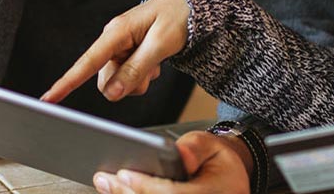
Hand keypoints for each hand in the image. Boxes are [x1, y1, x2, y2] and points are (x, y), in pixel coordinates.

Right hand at [41, 0, 188, 102]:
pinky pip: (128, 76)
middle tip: (152, 70)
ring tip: (156, 62)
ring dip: (138, 79)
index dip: (66, 83)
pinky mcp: (127, 53)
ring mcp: (119, 47)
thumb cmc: (177, 17)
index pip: (87, 62)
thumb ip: (137, 68)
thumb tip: (113, 92)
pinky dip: (143, 75)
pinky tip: (155, 61)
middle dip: (127, 83)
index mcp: (116, 32)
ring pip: (117, 80)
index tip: (48, 100)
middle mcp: (113, 40)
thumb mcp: (161, 43)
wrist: (191, 5)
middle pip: (105, 79)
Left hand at [91, 130, 251, 193]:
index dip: (146, 186)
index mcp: (214, 193)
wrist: (228, 178)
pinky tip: (117, 191)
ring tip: (106, 184)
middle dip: (128, 193)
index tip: (124, 174)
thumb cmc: (217, 161)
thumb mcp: (212, 145)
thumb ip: (196, 147)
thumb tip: (178, 155)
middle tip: (105, 179)